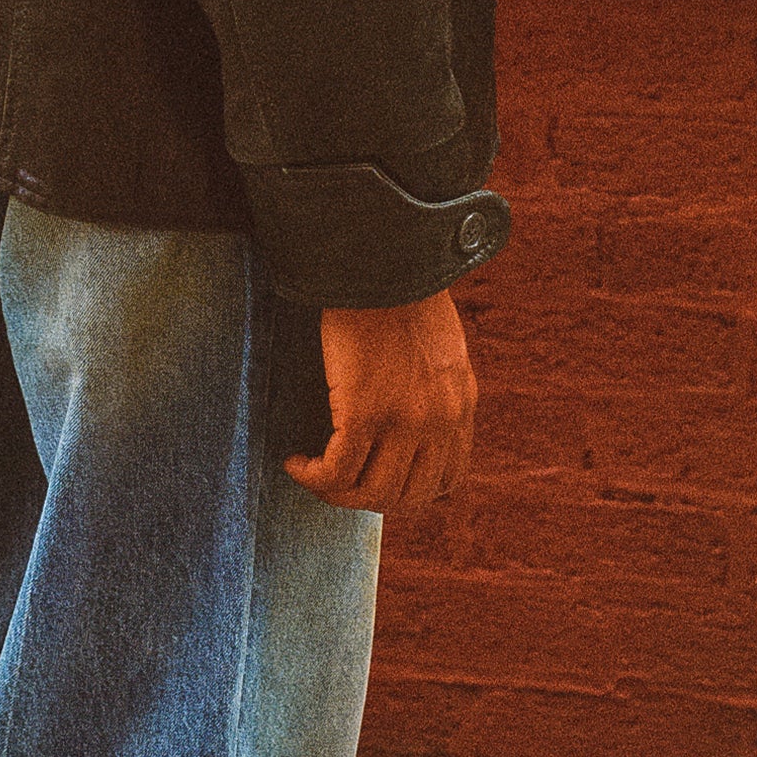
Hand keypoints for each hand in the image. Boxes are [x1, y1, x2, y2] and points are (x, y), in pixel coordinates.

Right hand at [285, 289, 476, 511]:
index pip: (445, 482)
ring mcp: (405, 421)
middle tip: (336, 482)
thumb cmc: (402, 290)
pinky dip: (312, 477)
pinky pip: (336, 472)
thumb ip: (437, 385)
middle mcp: (439, 422)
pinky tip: (295, 462)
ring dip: (336, 494)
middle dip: (368, 498)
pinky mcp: (365, 412)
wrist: (385, 257)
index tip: (376, 478)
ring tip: (312, 473)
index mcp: (460, 405)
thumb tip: (415, 411)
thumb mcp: (441, 345)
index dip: (408, 491)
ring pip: (371, 493)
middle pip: (406, 496)